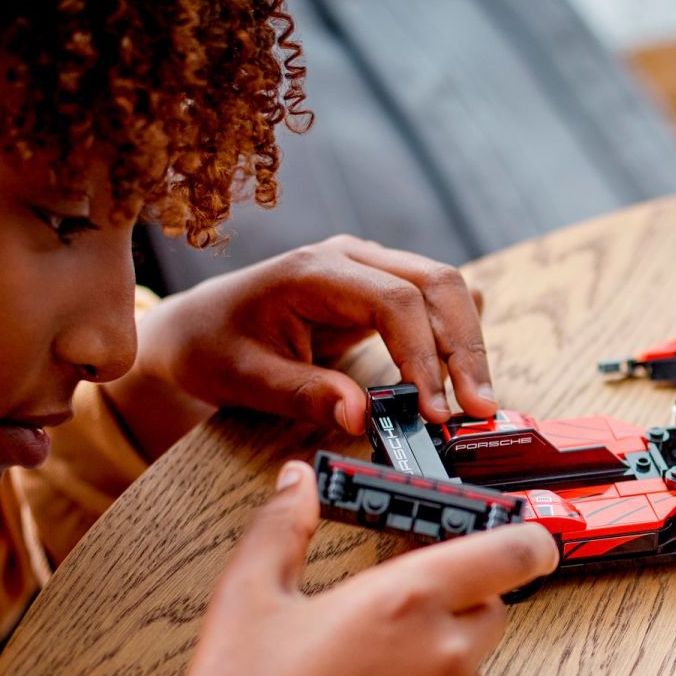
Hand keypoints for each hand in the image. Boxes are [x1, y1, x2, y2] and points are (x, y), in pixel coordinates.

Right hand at [39, 460, 557, 675]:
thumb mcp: (247, 600)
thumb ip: (282, 528)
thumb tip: (297, 480)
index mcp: (408, 599)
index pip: (510, 553)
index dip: (528, 543)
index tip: (535, 543)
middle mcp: (452, 654)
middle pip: (488, 616)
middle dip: (452, 618)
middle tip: (387, 645)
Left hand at [117, 235, 494, 452]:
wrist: (196, 326)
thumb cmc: (214, 347)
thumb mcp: (246, 378)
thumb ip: (304, 395)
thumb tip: (362, 418)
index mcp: (315, 270)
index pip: (394, 301)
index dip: (423, 355)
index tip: (433, 410)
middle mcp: (351, 257)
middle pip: (436, 283)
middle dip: (465, 347)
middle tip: (479, 407)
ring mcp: (369, 266)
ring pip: (446, 288)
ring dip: (468, 343)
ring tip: (477, 400)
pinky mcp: (381, 288)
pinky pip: (435, 299)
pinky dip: (459, 330)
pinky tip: (472, 362)